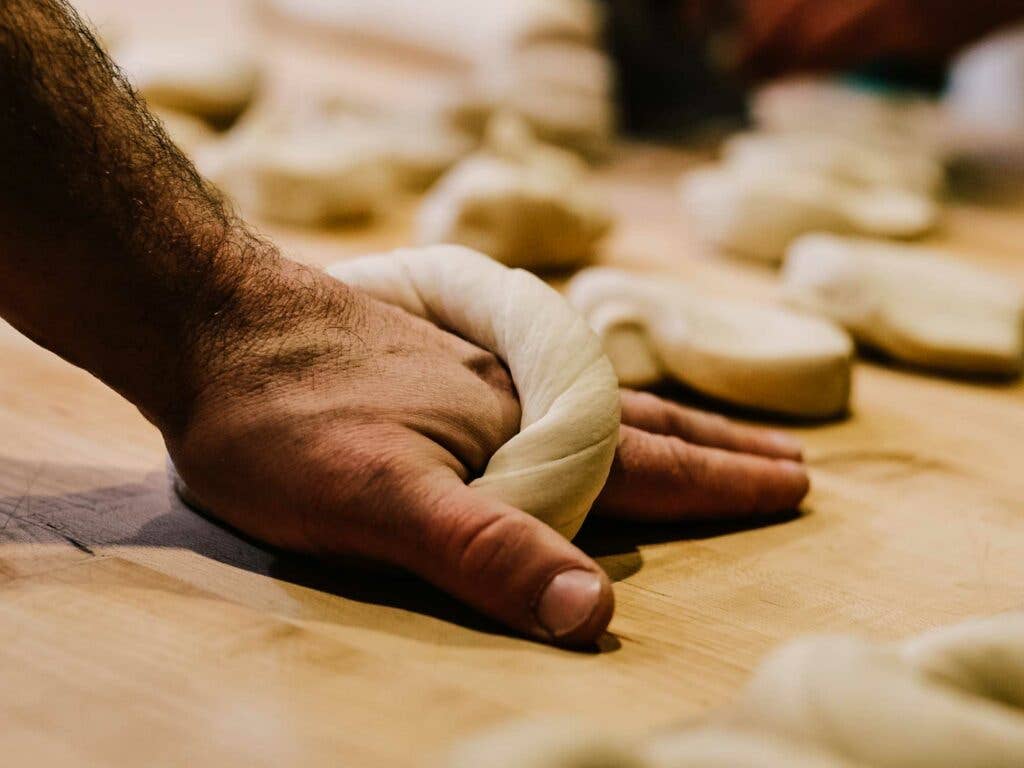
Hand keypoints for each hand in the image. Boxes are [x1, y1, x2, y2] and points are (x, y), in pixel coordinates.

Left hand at [168, 265, 808, 646]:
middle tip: (788, 459)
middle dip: (716, 449)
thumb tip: (601, 612)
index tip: (795, 486)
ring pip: (592, 400)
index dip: (719, 486)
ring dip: (663, 421)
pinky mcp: (432, 358)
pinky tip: (574, 396)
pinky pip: (539, 381)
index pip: (643, 468)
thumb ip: (488, 551)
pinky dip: (588, 397)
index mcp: (516, 433)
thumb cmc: (284, 420)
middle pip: (637, 425)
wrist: (209, 319)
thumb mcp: (377, 503)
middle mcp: (511, 396)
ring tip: (703, 430)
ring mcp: (473, 370)